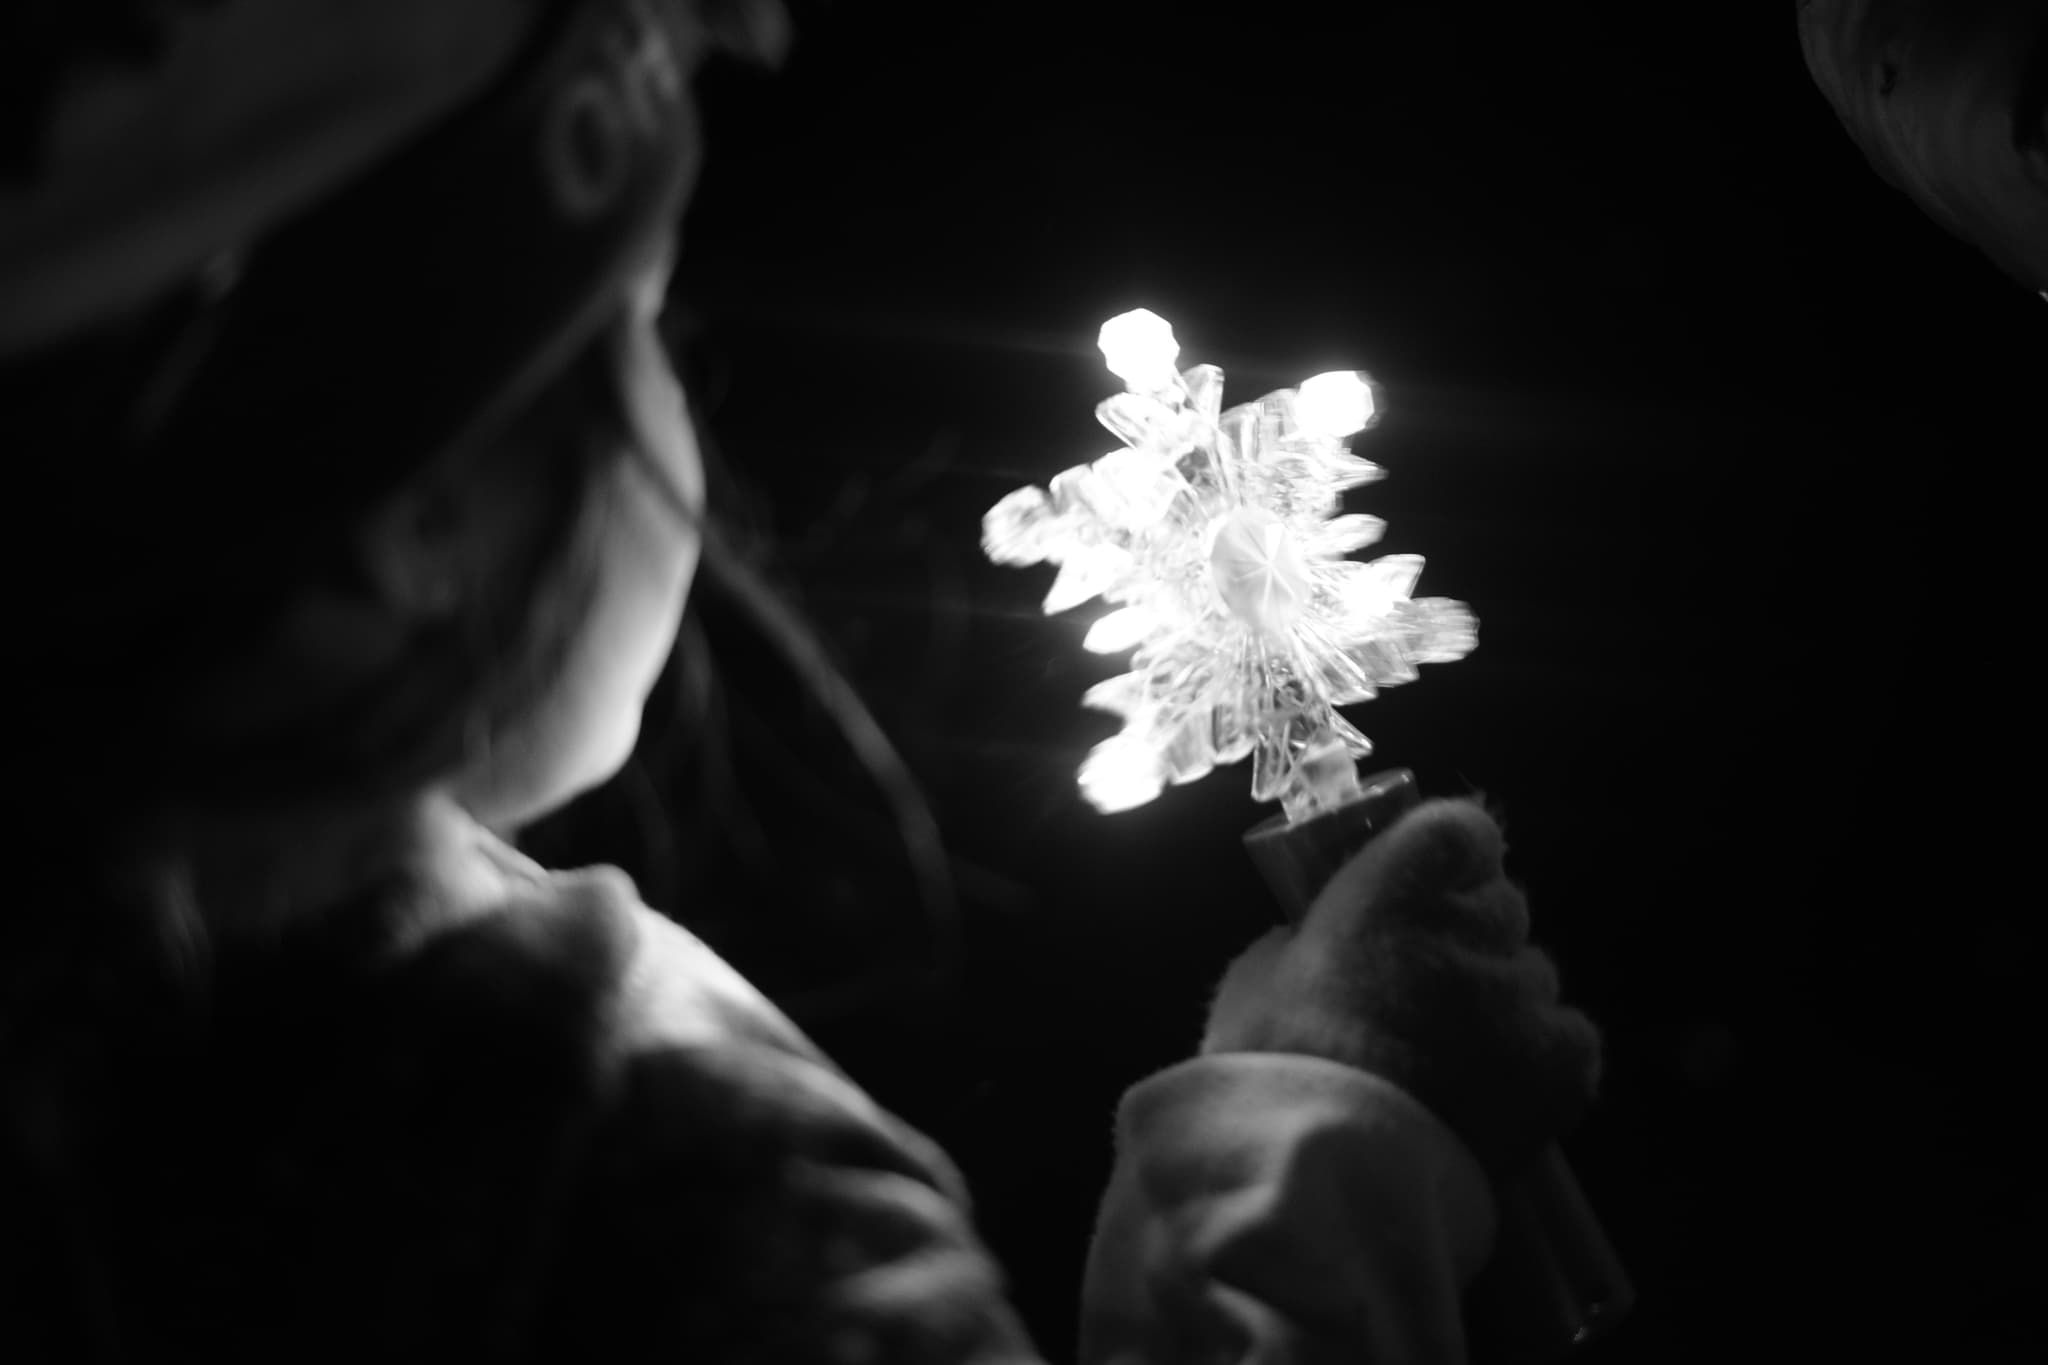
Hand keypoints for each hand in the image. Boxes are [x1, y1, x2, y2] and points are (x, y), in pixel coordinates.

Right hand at [1202, 798, 1602, 1175]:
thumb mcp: (1260, 976)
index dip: (1451, 856)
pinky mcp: (1565, 1064)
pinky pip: (1568, 1037)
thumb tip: (1329, 939)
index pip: (1461, 828)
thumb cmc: (1273, 1072)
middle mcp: (1469, 930)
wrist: (1325, 1179)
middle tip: (1423, 990)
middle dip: (1469, 937)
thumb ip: (1313, 937)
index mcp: (1391, 891)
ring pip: (1531, 978)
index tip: (1430, 882)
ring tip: (1449, 1062)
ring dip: (1500, 1004)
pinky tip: (1492, 1091)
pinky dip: (1539, 1057)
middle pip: (1501, 906)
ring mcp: (1524, 998)